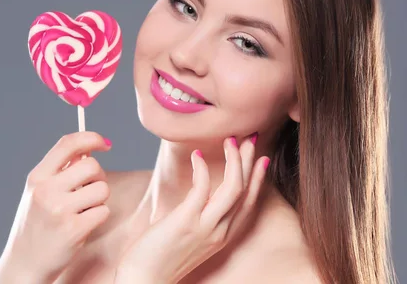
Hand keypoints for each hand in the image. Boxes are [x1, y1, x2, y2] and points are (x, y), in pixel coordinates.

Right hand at [0, 132, 111, 282]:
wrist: (25, 263)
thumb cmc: (38, 223)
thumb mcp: (39, 192)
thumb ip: (60, 171)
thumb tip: (90, 148)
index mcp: (37, 177)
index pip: (68, 144)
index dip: (91, 138)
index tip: (104, 144)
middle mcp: (46, 190)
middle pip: (92, 165)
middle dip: (98, 177)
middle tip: (89, 190)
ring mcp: (59, 210)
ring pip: (102, 189)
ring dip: (99, 199)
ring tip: (83, 210)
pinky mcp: (73, 229)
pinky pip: (103, 211)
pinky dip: (99, 217)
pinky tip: (83, 225)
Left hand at [115, 135, 269, 283]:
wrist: (144, 280)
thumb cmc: (160, 256)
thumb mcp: (189, 235)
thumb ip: (198, 216)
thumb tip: (199, 194)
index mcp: (223, 235)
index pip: (250, 203)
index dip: (258, 179)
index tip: (262, 158)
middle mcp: (220, 232)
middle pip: (245, 190)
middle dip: (250, 161)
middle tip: (250, 138)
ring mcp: (205, 227)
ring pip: (233, 188)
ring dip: (235, 161)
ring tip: (230, 141)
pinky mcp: (186, 221)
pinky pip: (202, 188)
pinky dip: (201, 168)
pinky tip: (197, 154)